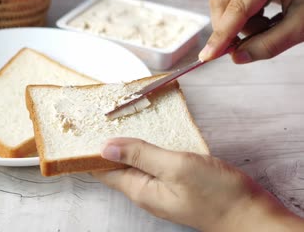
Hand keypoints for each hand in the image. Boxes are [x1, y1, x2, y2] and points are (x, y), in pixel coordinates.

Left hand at [93, 138, 303, 230]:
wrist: (251, 215)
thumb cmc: (217, 194)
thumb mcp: (176, 167)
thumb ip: (141, 155)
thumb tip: (106, 147)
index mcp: (140, 189)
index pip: (103, 171)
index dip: (91, 152)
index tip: (82, 130)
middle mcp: (147, 191)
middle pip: (118, 166)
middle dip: (107, 145)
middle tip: (99, 119)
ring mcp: (162, 188)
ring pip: (136, 163)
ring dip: (128, 145)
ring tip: (120, 121)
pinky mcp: (177, 183)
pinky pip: (153, 164)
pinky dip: (148, 149)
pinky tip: (152, 135)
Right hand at [199, 0, 303, 63]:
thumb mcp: (303, 24)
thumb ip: (270, 44)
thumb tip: (238, 57)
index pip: (237, 7)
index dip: (221, 35)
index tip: (207, 56)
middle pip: (221, 0)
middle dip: (227, 28)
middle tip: (243, 47)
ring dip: (237, 22)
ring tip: (267, 27)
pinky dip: (243, 14)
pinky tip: (265, 18)